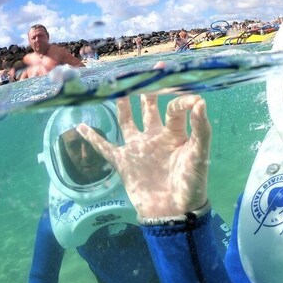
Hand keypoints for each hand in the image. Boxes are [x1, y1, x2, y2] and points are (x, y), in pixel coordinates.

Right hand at [78, 94, 210, 217]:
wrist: (173, 212)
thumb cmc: (191, 183)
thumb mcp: (199, 154)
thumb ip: (201, 129)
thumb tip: (200, 101)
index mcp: (175, 133)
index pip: (173, 108)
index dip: (180, 98)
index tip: (190, 95)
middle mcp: (155, 137)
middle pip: (149, 108)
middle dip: (148, 90)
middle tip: (146, 70)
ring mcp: (137, 148)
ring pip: (127, 121)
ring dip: (123, 105)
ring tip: (118, 86)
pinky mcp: (123, 162)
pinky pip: (104, 147)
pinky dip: (92, 138)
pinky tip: (81, 125)